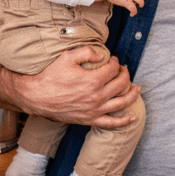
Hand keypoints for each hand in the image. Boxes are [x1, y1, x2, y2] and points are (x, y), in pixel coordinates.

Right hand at [17, 46, 139, 128]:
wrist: (37, 97)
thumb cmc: (51, 76)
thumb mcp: (67, 57)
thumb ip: (87, 52)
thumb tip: (102, 55)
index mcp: (92, 80)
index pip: (113, 69)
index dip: (116, 62)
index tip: (113, 60)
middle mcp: (96, 96)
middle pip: (121, 84)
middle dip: (125, 74)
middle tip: (123, 70)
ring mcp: (94, 110)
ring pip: (122, 103)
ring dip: (132, 94)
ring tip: (137, 88)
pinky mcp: (89, 120)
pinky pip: (111, 123)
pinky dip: (124, 121)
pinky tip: (132, 117)